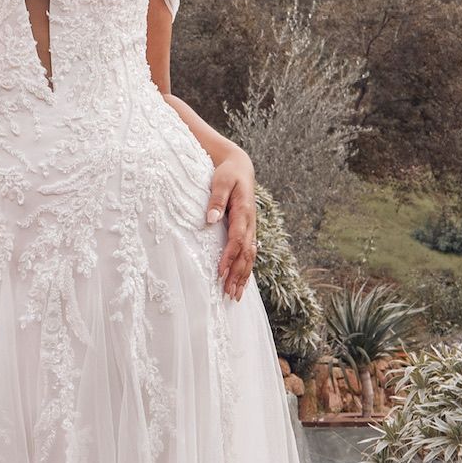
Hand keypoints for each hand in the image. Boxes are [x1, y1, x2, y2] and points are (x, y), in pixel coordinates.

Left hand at [205, 150, 256, 299]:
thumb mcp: (221, 181)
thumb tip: (210, 219)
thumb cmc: (228, 173)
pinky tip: (242, 283)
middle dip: (238, 275)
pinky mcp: (248, 230)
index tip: (220, 273)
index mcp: (244, 212)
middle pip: (246, 254)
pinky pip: (249, 253)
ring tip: (236, 295)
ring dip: (243, 276)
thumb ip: (216, 200)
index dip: (229, 257)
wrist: (241, 166)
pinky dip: (246, 269)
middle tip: (229, 294)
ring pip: (250, 256)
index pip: (237, 240)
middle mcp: (250, 223)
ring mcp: (251, 228)